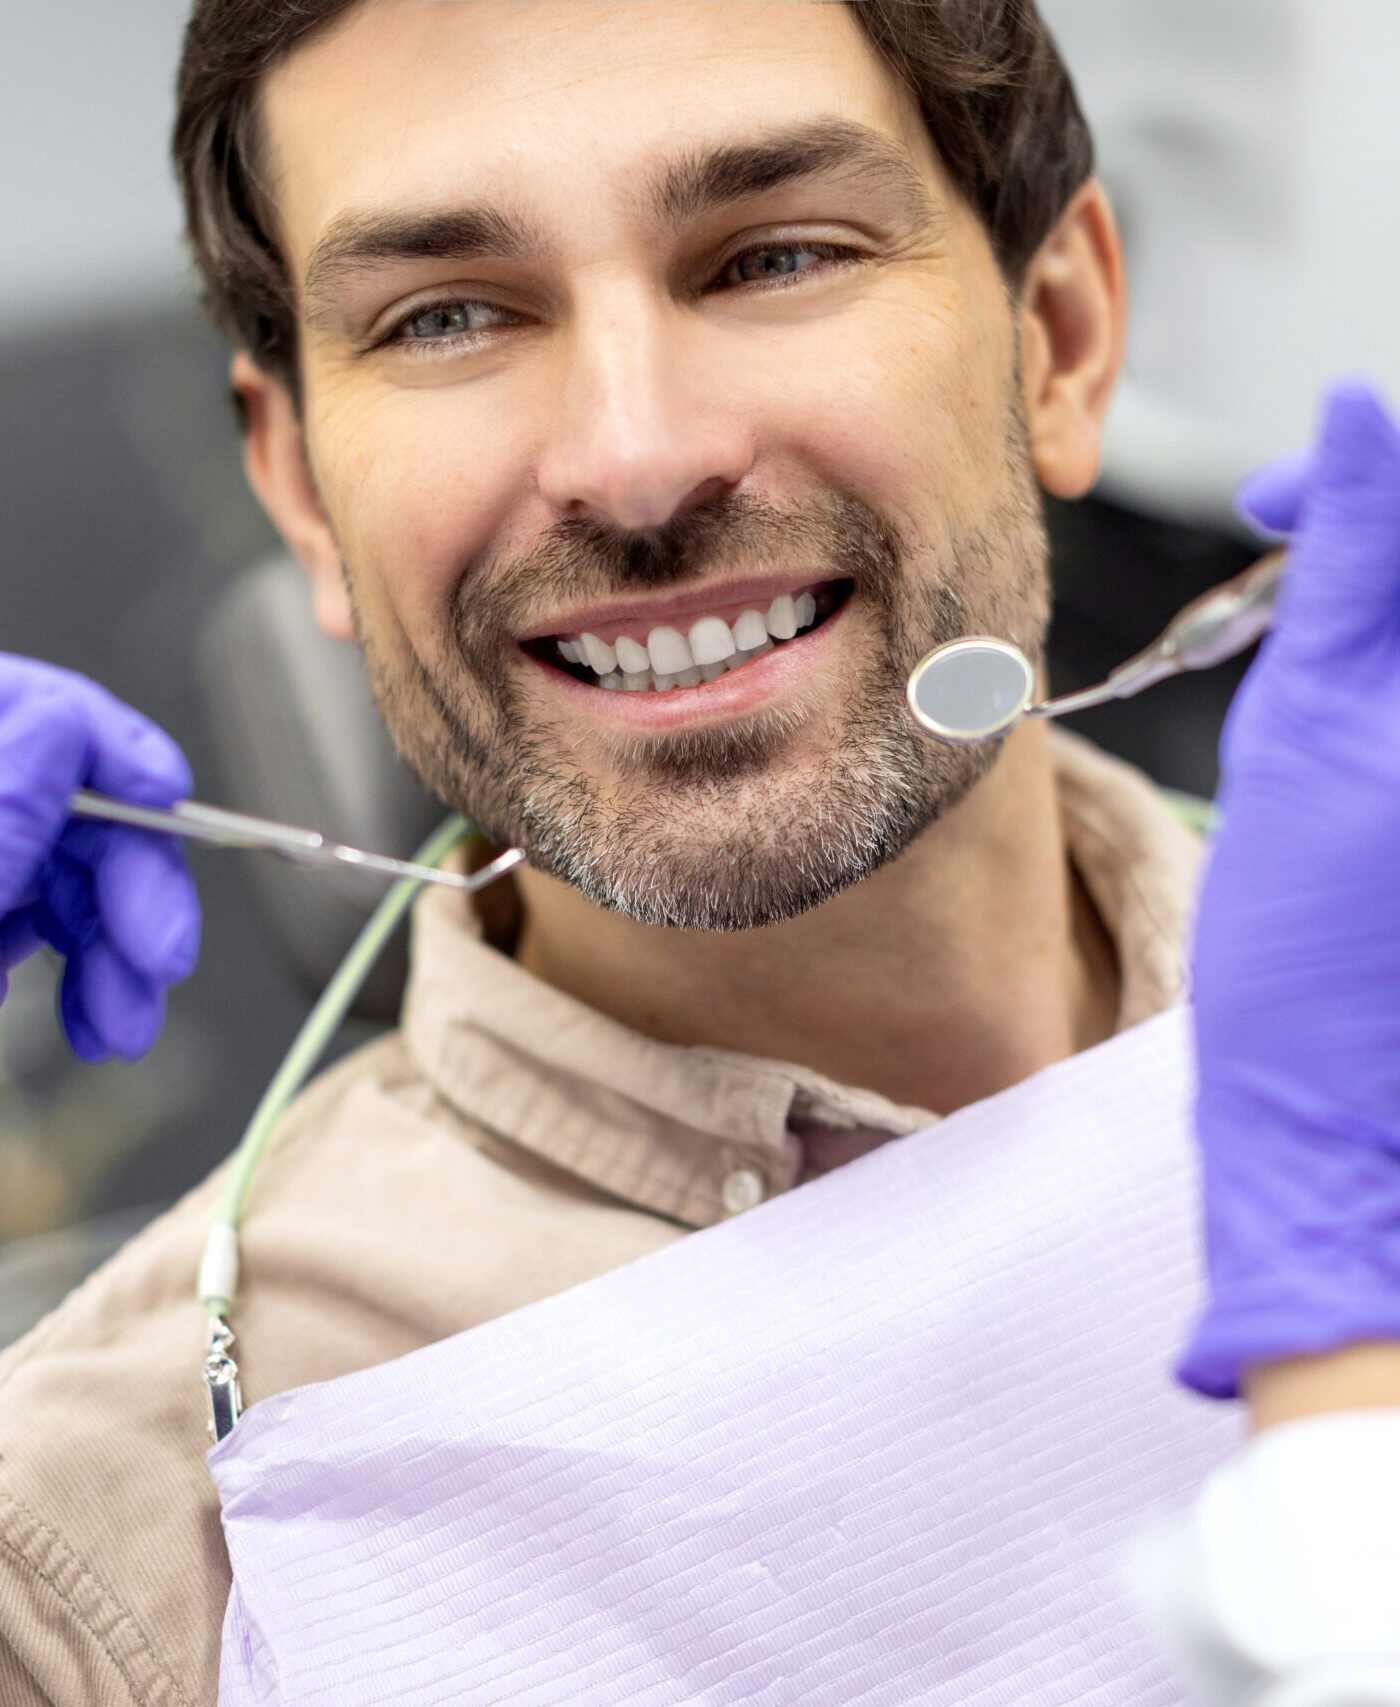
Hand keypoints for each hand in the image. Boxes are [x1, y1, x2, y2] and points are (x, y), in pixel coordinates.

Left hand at [0, 653, 200, 1061]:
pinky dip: (62, 974)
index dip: (117, 746)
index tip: (167, 796)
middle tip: (163, 961)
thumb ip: (3, 801)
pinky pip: (31, 929)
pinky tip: (73, 1017)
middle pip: (74, 816)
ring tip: (121, 1030)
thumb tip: (62, 730)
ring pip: (64, 886)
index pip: (48, 713)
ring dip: (108, 960)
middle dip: (131, 897)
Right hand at [1179, 380, 1399, 1397]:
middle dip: (1385, 546)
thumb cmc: (1309, 961)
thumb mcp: (1305, 732)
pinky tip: (1357, 707)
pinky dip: (1398, 672)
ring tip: (1315, 654)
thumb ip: (1350, 562)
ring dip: (1388, 610)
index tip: (1279, 504)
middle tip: (1291, 557)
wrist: (1341, 1120)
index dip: (1376, 476)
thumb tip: (1359, 414)